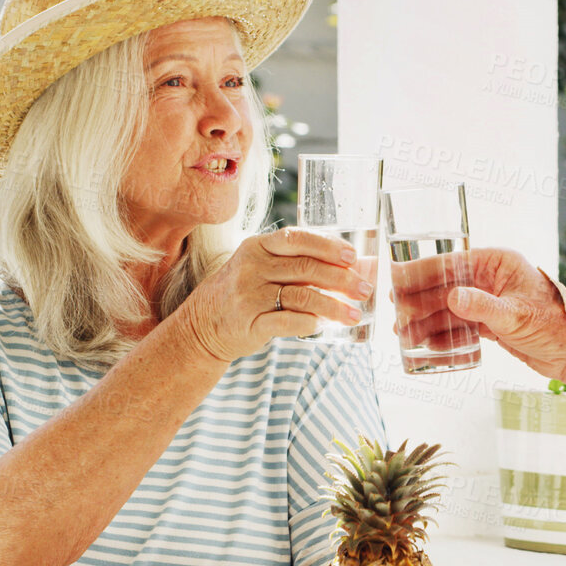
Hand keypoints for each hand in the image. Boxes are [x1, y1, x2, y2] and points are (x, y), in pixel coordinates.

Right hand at [174, 227, 373, 362]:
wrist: (201, 326)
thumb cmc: (244, 293)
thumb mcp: (262, 268)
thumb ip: (299, 264)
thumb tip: (354, 266)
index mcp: (257, 247)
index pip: (297, 239)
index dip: (328, 246)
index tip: (353, 256)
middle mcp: (251, 267)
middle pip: (306, 268)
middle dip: (341, 279)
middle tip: (365, 290)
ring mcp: (248, 296)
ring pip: (301, 296)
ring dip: (333, 306)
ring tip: (354, 315)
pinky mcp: (249, 324)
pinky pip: (286, 321)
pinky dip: (309, 323)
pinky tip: (323, 326)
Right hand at [391, 248, 565, 379]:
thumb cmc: (555, 325)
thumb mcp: (516, 315)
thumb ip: (483, 307)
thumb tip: (453, 297)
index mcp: (498, 263)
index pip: (452, 263)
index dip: (422, 271)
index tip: (397, 278)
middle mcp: (491, 278)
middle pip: (445, 286)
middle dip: (420, 301)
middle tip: (396, 314)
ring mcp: (491, 300)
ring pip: (450, 308)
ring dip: (428, 320)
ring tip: (404, 334)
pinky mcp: (492, 323)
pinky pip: (461, 325)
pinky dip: (444, 334)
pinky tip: (427, 344)